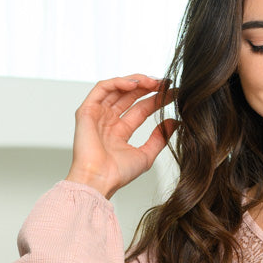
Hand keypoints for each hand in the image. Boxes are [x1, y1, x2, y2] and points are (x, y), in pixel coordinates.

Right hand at [66, 75, 178, 198]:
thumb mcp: (146, 155)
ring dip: (136, 81)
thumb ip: (160, 138)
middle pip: (130, 96)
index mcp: (119, 131)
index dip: (156, 100)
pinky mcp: (87, 110)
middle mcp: (108, 121)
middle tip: (165, 83)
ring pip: (117, 88)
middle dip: (148, 87)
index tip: (172, 94)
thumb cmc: (117, 174)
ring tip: (153, 82)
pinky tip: (135, 84)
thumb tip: (175, 122)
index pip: (141, 108)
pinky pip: (102, 88)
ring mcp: (97, 114)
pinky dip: (118, 82)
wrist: (99, 180)